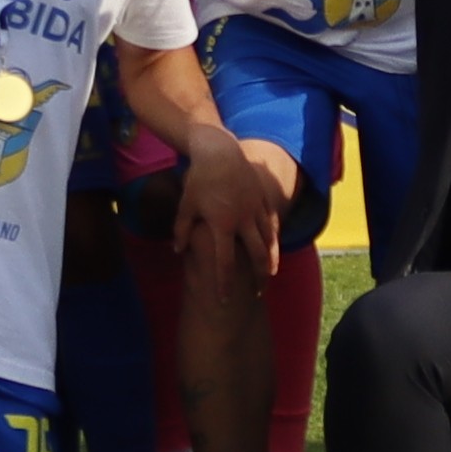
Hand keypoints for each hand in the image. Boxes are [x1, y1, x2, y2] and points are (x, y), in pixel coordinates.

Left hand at [184, 135, 294, 281]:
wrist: (219, 150)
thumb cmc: (199, 179)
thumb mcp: (186, 205)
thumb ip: (182, 230)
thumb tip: (177, 251)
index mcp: (222, 224)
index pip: (225, 262)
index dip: (225, 284)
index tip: (225, 301)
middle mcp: (243, 219)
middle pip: (257, 256)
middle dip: (260, 277)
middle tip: (259, 293)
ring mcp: (257, 208)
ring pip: (270, 241)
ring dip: (271, 261)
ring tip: (269, 275)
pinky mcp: (263, 199)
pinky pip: (272, 224)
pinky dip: (274, 239)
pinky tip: (273, 249)